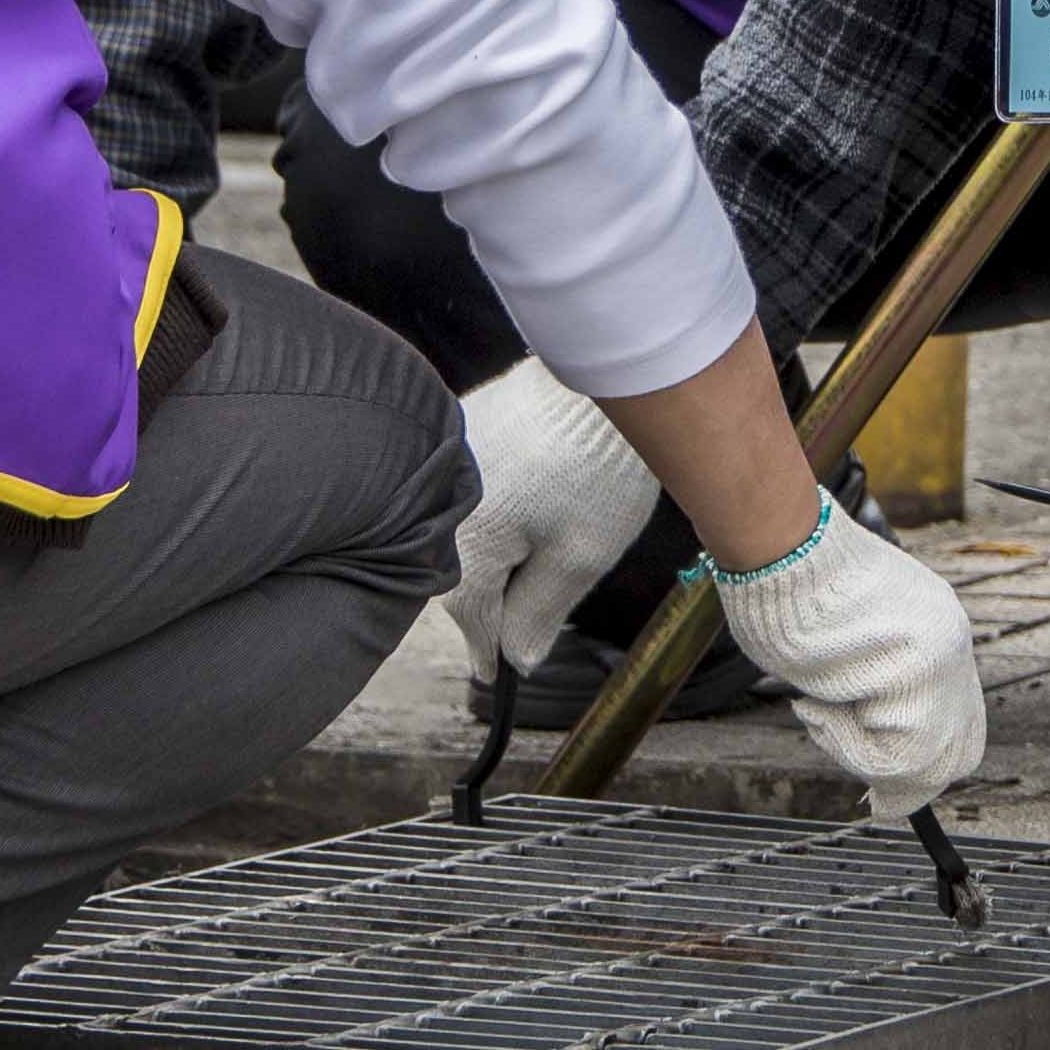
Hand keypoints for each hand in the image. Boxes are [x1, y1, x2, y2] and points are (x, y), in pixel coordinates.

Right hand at [441, 359, 656, 680]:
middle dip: (494, 600)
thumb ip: (540, 612)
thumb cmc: (597, 468)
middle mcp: (443, 507)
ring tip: (537, 558)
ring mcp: (451, 462)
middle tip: (522, 625)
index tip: (497, 676)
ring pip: (466, 532)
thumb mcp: (579, 557)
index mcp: (468, 547)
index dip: (490, 653)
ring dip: (495, 553)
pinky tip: (529, 504)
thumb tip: (517, 657)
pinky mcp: (465, 427)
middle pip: (465, 576)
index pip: (474, 619)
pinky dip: (494, 509)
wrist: (605, 374)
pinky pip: (471, 490)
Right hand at [710, 498, 984, 816]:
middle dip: (908, 781)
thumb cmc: (789, 588)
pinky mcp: (919, 673)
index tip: (886, 789)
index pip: (957, 719)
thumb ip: (872, 687)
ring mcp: (941, 658)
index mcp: (938, 631)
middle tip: (870, 795)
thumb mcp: (846, 647)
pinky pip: (891, 755)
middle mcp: (952, 643)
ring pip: (921, 761)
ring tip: (816, 707)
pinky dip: (844, 745)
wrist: (780, 544)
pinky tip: (813, 702)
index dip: (923, 761)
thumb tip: (870, 738)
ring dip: (858, 753)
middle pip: (957, 752)